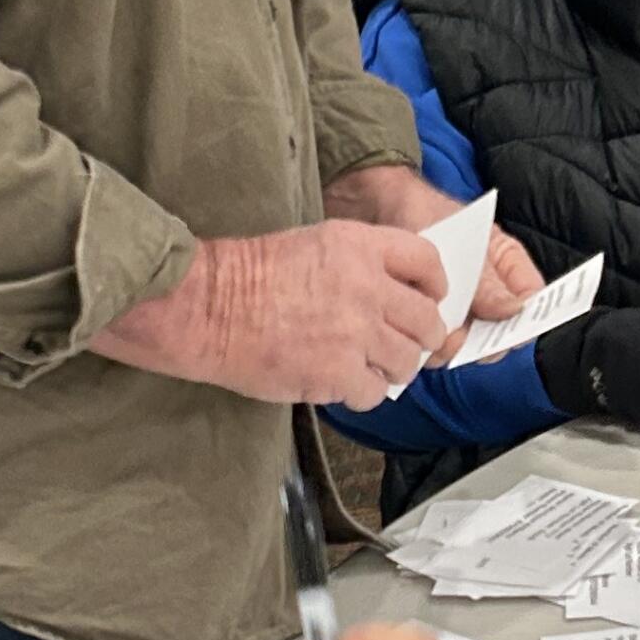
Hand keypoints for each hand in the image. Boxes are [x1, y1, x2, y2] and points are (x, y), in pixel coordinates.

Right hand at [93, 220, 448, 406]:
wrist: (205, 308)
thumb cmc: (247, 277)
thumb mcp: (314, 245)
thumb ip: (361, 265)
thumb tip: (395, 297)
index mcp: (361, 246)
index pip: (428, 265)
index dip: (434, 288)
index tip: (427, 302)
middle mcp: (367, 287)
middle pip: (427, 321)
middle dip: (419, 338)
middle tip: (399, 347)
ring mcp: (356, 332)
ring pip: (406, 362)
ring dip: (390, 370)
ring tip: (363, 368)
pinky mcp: (338, 372)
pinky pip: (375, 393)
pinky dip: (361, 394)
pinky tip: (338, 384)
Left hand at [323, 164, 543, 341]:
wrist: (374, 205)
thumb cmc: (423, 211)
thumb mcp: (460, 243)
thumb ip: (485, 280)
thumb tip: (514, 310)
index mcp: (504, 265)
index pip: (530, 301)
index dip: (523, 322)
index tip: (506, 334)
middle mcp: (484, 291)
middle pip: (497, 332)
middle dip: (477, 341)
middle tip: (455, 335)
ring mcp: (456, 307)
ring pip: (464, 344)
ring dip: (447, 345)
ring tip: (426, 329)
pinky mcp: (426, 319)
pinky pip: (433, 344)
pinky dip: (424, 344)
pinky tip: (408, 329)